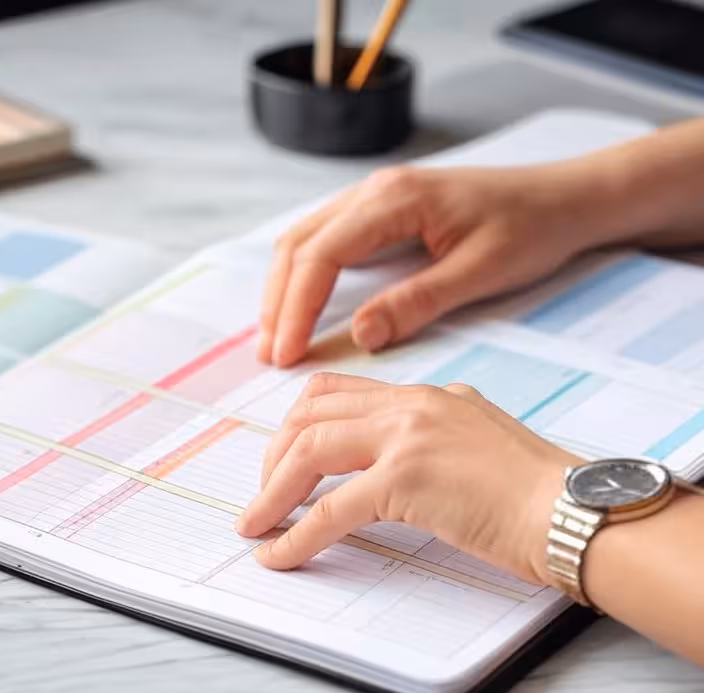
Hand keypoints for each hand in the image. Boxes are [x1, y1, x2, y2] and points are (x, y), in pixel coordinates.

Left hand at [237, 373, 581, 583]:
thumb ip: (435, 445)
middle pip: (313, 413)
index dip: (299, 427)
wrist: (574, 511)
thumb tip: (389, 474)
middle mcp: (415, 405)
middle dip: (275, 456)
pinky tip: (279, 555)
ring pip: (310, 450)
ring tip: (256, 525)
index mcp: (430, 396)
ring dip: (272, 491)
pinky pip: (330, 509)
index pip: (342, 394)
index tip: (284, 461)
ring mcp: (410, 436)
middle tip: (264, 495)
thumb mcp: (480, 448)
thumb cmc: (538, 495)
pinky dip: (296, 534)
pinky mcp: (407, 479)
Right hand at [257, 163, 596, 367]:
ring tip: (277, 337)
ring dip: (286, 288)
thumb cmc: (532, 230)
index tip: (285, 353)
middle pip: (299, 244)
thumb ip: (417, 303)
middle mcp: (376, 191)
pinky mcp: (386, 210)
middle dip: (277, 301)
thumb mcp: (479, 272)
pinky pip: (328, 238)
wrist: (565, 198)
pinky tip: (304, 305)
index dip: (295, 308)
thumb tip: (361, 336)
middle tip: (272, 355)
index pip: (321, 255)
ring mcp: (378, 196)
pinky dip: (307, 274)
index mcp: (396, 200)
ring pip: (307, 239)